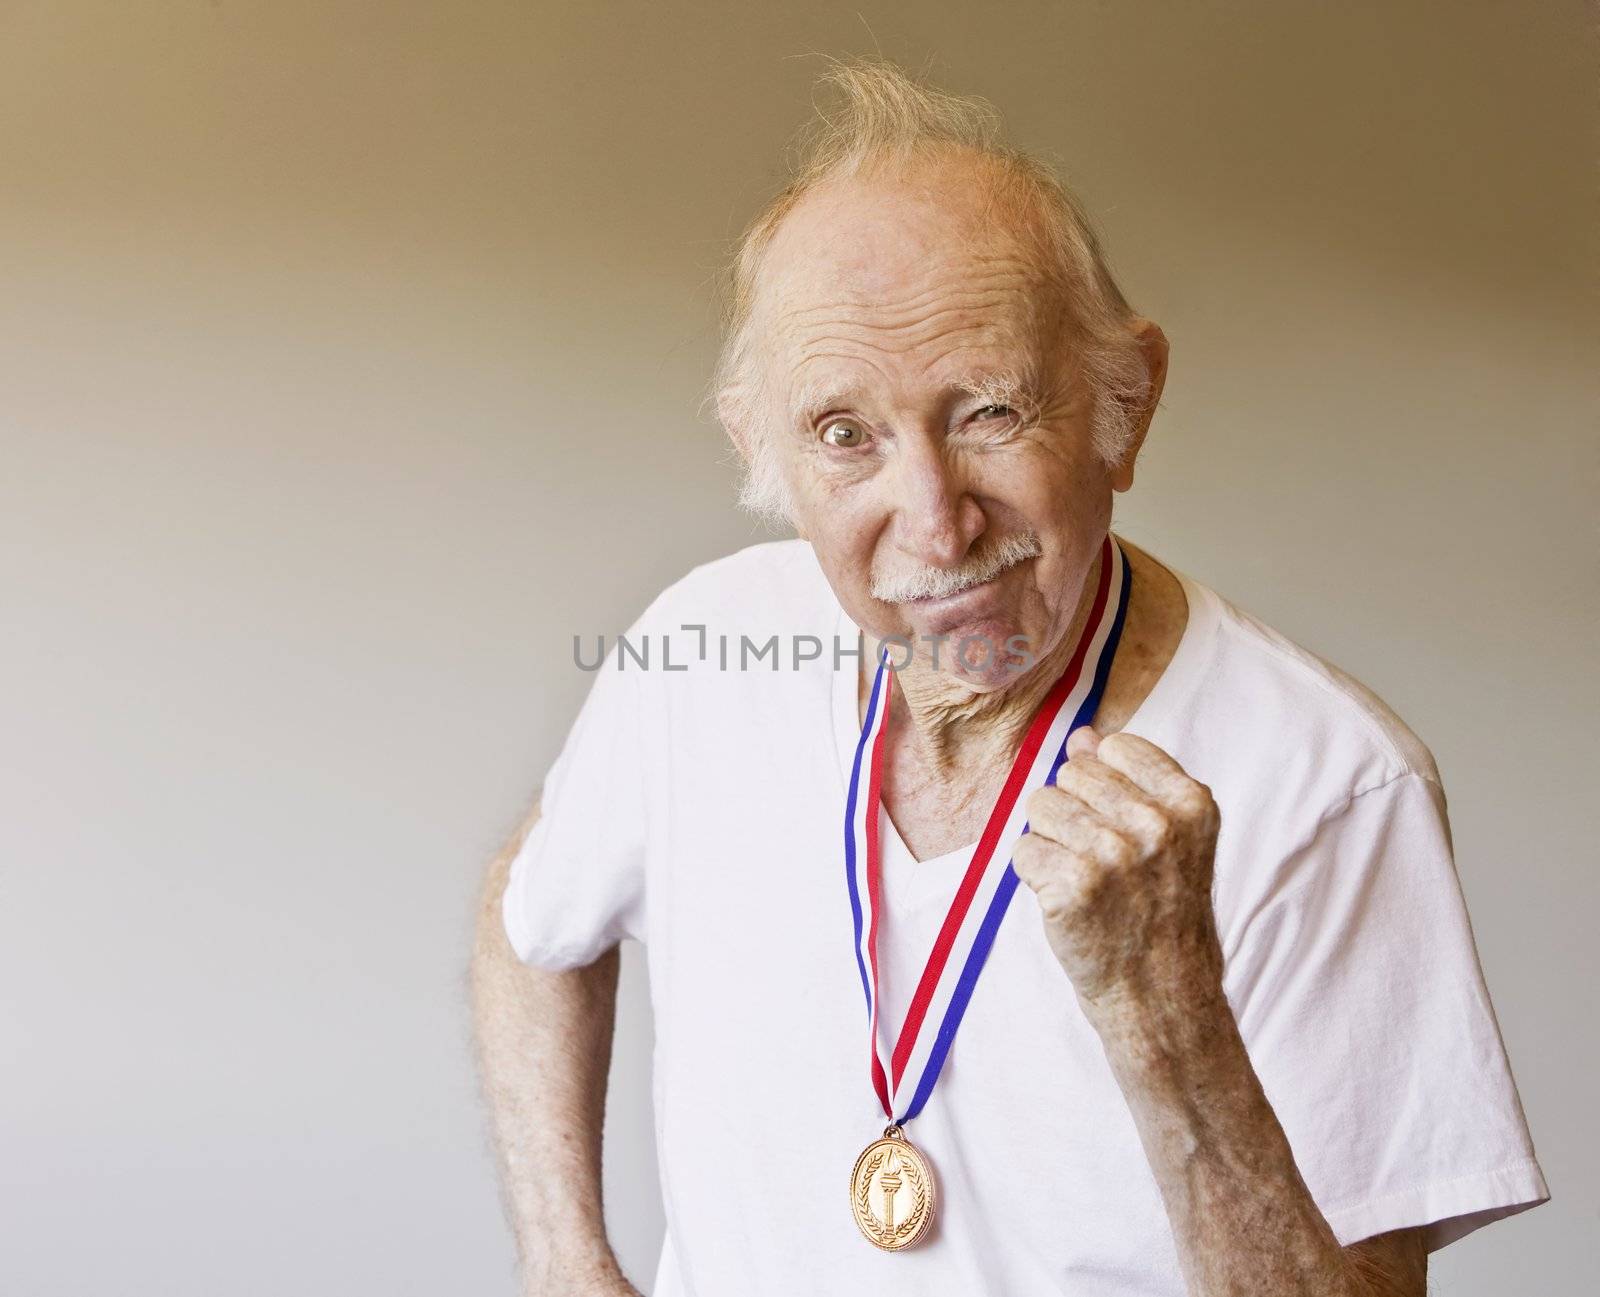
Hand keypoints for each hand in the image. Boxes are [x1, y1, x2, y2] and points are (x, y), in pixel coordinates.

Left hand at [1013, 725, 1223, 1019]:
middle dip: (1074, 812)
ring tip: (1086, 881)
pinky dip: (1035, 875)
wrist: (1162, 996)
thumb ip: (1131, 782)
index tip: (1121, 825)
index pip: (1114, 748)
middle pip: (1071, 774)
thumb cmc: (1163, 914)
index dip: (1104, 785)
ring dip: (1052, 843)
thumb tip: (1082, 736)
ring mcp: (1114, 854)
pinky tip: (1068, 903)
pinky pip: (1024, 849)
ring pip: (1041, 806)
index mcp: (1190, 803)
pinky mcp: (1073, 886)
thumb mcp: (1172, 840)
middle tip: (1103, 863)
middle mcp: (1156, 824)